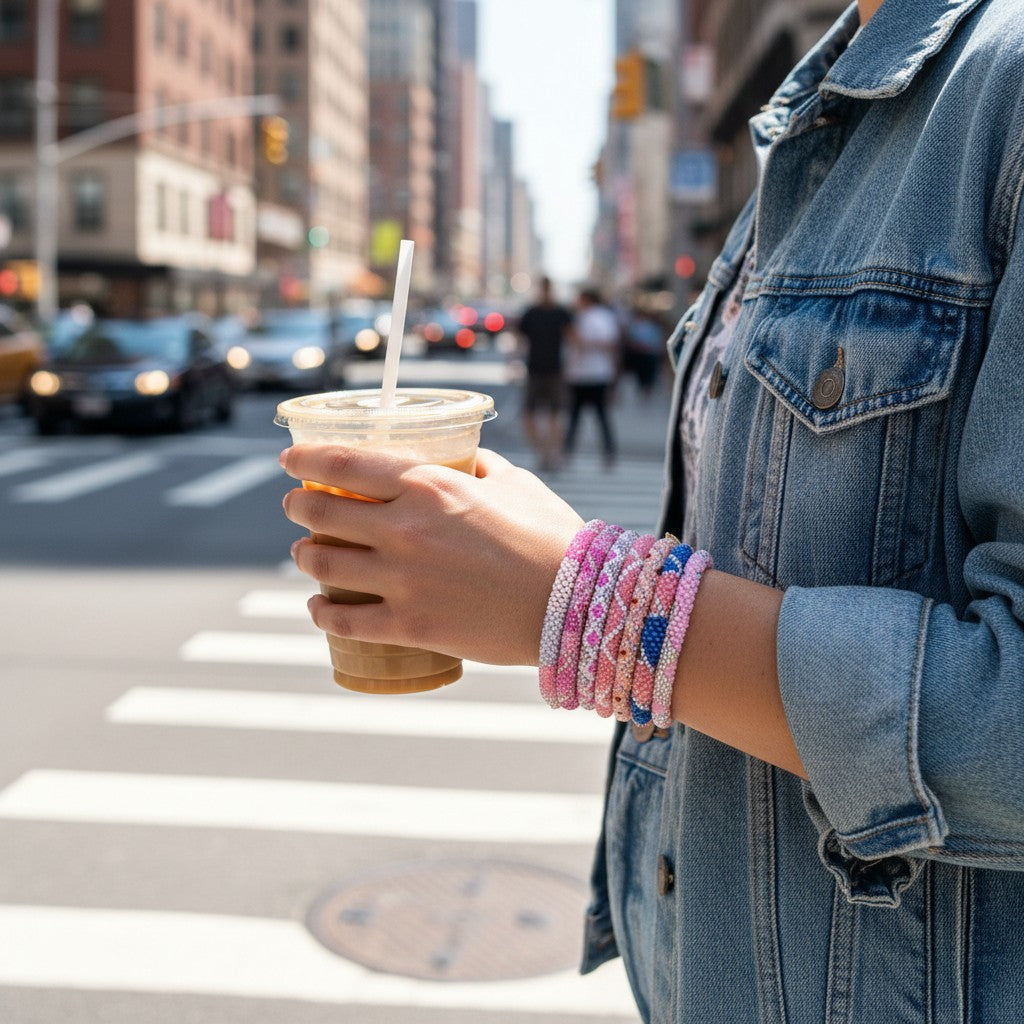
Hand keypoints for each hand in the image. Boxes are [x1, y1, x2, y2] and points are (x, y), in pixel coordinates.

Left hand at [280, 445, 584, 665]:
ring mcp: (402, 581)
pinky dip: (322, 612)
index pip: (343, 465)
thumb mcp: (513, 482)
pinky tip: (318, 607)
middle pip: (323, 513)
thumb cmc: (551, 535)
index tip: (289, 458)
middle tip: (294, 505)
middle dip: (298, 505)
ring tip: (304, 552)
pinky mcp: (411, 626)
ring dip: (305, 555)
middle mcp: (404, 530)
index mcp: (429, 486)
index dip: (305, 459)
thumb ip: (476, 467)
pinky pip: (345, 620)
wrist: (577, 601)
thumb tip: (458, 458)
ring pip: (324, 564)